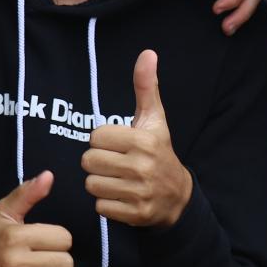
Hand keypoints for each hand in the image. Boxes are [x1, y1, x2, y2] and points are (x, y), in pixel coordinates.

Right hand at [0, 171, 73, 266]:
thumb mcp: (3, 214)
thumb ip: (27, 194)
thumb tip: (49, 175)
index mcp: (14, 236)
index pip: (64, 239)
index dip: (57, 239)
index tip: (43, 241)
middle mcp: (12, 262)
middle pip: (65, 264)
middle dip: (56, 261)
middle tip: (40, 259)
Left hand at [82, 50, 192, 227]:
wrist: (177, 196)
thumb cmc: (158, 151)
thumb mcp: (154, 119)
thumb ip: (146, 86)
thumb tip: (147, 53)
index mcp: (144, 140)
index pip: (95, 137)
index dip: (102, 141)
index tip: (118, 144)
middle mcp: (142, 166)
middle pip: (89, 161)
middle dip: (98, 162)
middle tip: (115, 163)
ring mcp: (139, 192)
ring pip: (91, 184)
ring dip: (100, 182)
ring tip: (117, 179)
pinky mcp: (134, 214)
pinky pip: (99, 206)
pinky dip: (106, 203)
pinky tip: (121, 195)